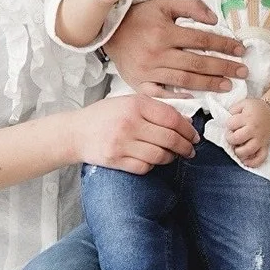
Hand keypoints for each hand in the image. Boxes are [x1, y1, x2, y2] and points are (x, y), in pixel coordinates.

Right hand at [67, 94, 198, 174]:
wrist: (74, 132)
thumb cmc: (104, 116)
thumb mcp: (129, 102)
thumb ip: (155, 108)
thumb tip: (185, 121)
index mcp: (135, 105)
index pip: (172, 118)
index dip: (188, 129)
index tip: (195, 136)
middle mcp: (129, 123)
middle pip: (170, 139)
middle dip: (186, 146)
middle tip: (190, 149)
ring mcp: (122, 143)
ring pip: (160, 155)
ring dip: (172, 157)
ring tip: (174, 155)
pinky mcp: (116, 160)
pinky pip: (145, 167)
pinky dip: (154, 165)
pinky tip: (154, 160)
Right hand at [106, 0, 246, 96]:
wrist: (109, 32)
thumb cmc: (139, 16)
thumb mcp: (164, 3)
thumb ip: (190, 6)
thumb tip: (214, 20)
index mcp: (165, 32)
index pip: (202, 40)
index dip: (224, 45)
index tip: (240, 50)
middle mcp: (158, 53)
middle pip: (197, 63)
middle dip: (223, 67)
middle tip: (243, 71)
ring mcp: (148, 71)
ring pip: (185, 80)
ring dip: (209, 84)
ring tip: (228, 85)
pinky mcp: (140, 84)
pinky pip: (162, 94)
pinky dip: (178, 98)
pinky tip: (196, 100)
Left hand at [225, 97, 269, 166]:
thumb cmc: (256, 109)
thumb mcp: (243, 103)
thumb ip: (232, 110)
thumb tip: (226, 120)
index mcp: (248, 118)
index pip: (231, 124)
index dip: (228, 125)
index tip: (232, 125)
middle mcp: (254, 130)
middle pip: (237, 139)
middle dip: (230, 139)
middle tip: (233, 136)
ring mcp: (260, 140)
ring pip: (247, 150)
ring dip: (239, 151)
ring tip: (237, 148)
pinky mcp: (265, 147)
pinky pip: (260, 158)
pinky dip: (252, 162)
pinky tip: (245, 160)